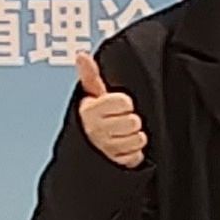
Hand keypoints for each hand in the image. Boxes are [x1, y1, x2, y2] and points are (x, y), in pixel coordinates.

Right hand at [72, 50, 146, 169]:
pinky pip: (136, 156)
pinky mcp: (116, 164)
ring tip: (122, 134)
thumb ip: (90, 76)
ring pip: (138, 139)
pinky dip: (133, 153)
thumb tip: (81, 55)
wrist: (87, 151)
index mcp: (89, 110)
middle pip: (133, 121)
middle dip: (131, 121)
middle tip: (121, 121)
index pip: (123, 102)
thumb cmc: (95, 119)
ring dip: (133, 137)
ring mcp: (105, 148)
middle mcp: (95, 130)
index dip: (124, 103)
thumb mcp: (91, 96)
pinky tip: (124, 148)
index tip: (118, 105)